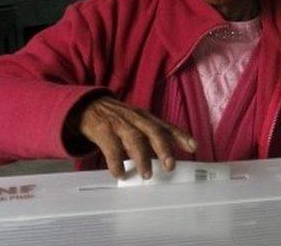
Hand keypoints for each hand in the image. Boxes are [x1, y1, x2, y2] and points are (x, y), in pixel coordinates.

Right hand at [71, 96, 196, 178]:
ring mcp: (119, 124)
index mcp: (145, 118)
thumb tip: (168, 158)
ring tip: (147, 174)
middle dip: (163, 149)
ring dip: (142, 158)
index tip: (193, 147)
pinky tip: (120, 173)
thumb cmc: (117, 118)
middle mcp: (135, 119)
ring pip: (134, 139)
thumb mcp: (136, 122)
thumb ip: (151, 137)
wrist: (88, 106)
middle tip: (170, 166)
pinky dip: (116, 162)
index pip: (166, 126)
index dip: (180, 136)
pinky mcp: (102, 130)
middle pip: (153, 132)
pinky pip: (111, 148)